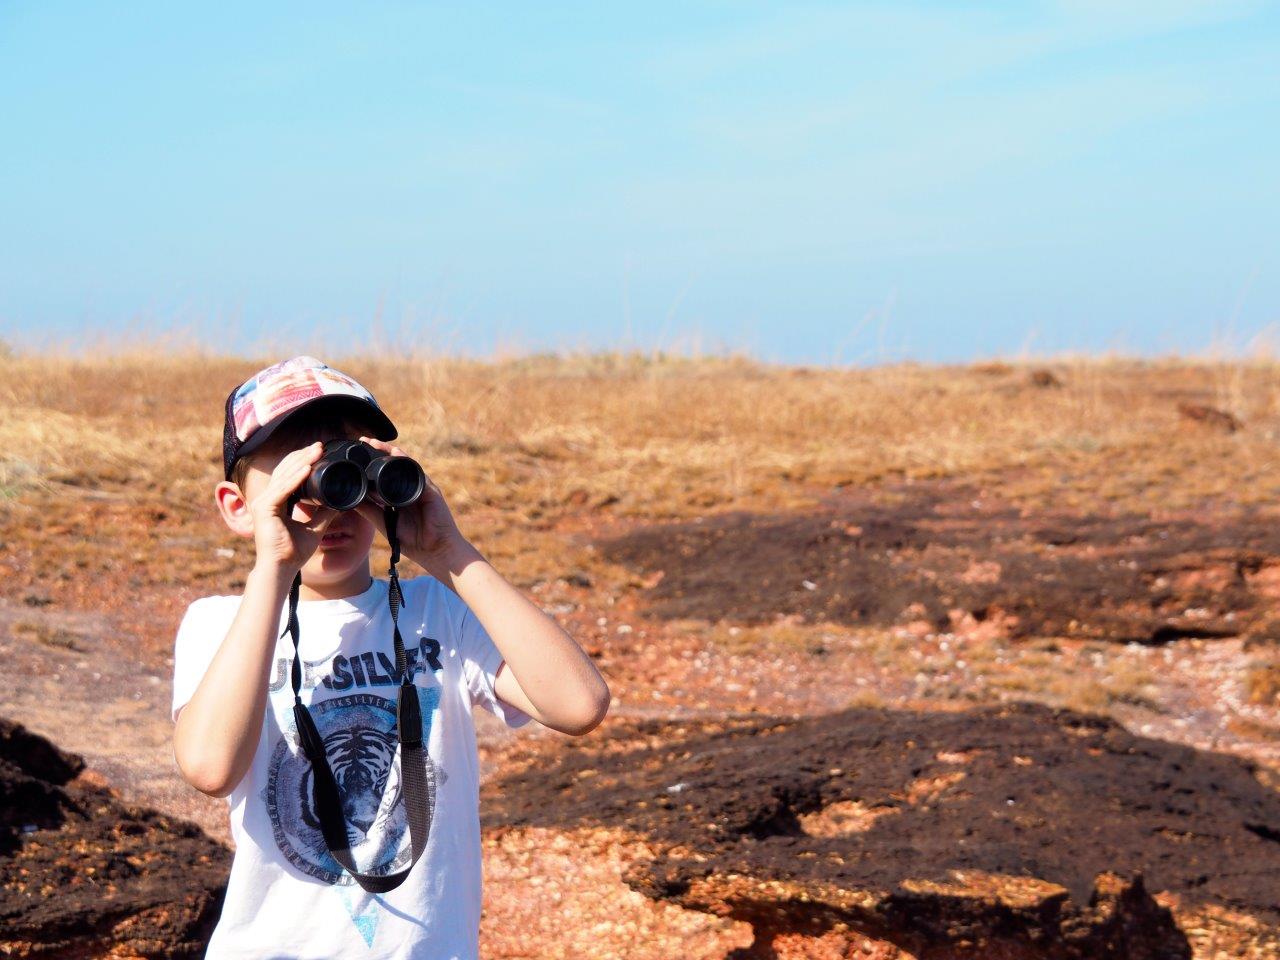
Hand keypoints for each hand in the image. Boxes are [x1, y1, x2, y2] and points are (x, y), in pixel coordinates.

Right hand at [249, 441, 339, 574]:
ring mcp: (263, 503)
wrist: (282, 569)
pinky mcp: (264, 509)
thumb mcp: (315, 527)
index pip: (289, 475)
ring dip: (302, 462)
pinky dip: (296, 478)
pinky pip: (282, 489)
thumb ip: (325, 513)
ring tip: (317, 451)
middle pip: (285, 471)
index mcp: (277, 502)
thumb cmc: (294, 552)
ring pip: (284, 476)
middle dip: (303, 456)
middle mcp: (267, 499)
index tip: (320, 452)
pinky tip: (307, 468)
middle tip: (321, 445)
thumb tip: (341, 501)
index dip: (303, 461)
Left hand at [353, 436, 469, 576]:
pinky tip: (396, 453)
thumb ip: (368, 509)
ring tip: (374, 443)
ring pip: (403, 463)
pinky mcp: (430, 489)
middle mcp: (408, 487)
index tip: (355, 454)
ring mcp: (420, 487)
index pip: (382, 474)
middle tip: (362, 441)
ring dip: (389, 451)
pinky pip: (416, 471)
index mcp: (397, 495)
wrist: (434, 550)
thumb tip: (348, 498)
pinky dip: (405, 461)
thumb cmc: (412, 539)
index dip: (369, 464)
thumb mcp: (383, 522)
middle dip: (378, 451)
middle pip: (392, 464)